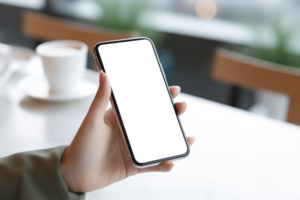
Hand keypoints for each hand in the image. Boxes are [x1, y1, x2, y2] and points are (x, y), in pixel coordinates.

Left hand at [60, 71, 194, 192]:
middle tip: (183, 107)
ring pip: (159, 142)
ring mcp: (134, 148)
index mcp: (121, 118)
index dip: (159, 96)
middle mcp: (130, 132)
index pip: (143, 104)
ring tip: (188, 137)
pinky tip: (171, 162)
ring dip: (175, 139)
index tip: (173, 89)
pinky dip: (164, 164)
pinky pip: (153, 164)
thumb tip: (105, 73)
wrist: (74, 175)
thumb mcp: (92, 120)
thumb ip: (101, 98)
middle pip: (156, 121)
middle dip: (172, 114)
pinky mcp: (134, 164)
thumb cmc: (80, 146)